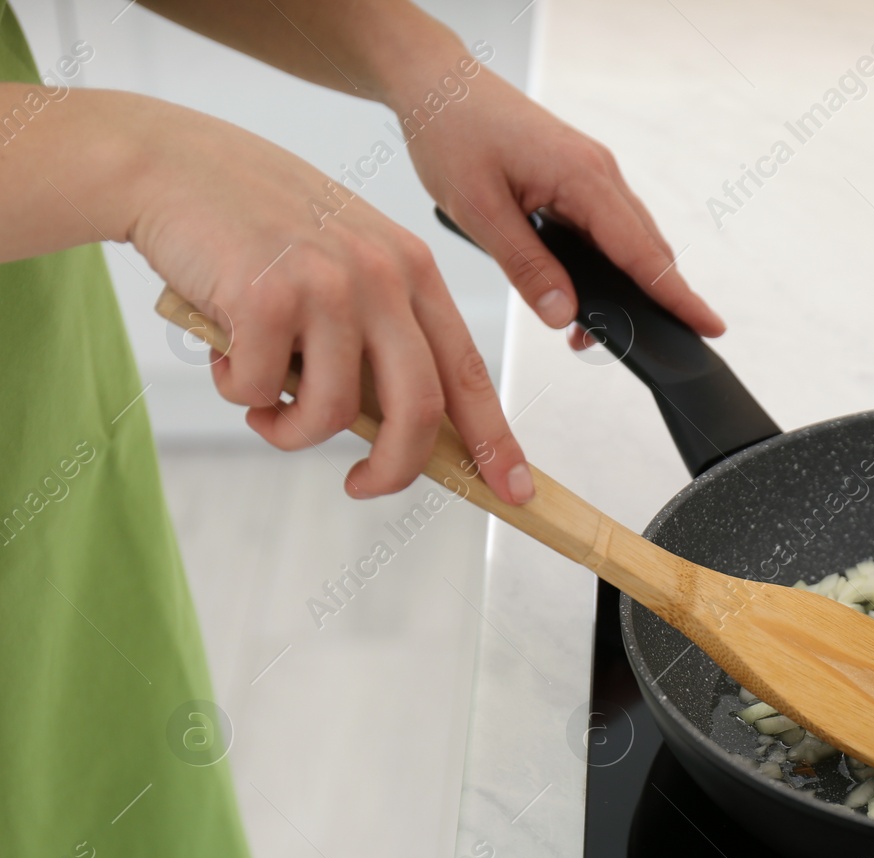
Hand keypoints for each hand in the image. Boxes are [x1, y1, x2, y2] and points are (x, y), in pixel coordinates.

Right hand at [123, 95, 532, 503]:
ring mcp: (328, 285)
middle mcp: (382, 276)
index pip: (468, 370)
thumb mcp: (343, 264)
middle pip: (417, 408)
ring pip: (332, 413)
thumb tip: (400, 430)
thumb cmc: (257, 227)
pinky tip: (222, 354)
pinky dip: (235, 390)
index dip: (492, 438)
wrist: (172, 164)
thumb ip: (377, 332)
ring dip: (289, 430)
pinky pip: (260, 391)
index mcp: (413, 270)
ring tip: (260, 405)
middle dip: (395, 468)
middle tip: (363, 486)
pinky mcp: (266, 298)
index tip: (514, 490)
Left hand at [383, 52, 724, 347]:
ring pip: (627, 239)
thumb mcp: (478, 210)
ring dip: (623, 285)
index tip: (711, 327)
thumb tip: (565, 316)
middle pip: (646, 248)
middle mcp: (598, 172)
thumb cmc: (450, 132)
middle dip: (654, 301)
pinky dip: (604, 262)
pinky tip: (578, 289)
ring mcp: (591, 171)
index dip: (677, 296)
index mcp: (583, 177)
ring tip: (590, 330)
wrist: (437, 82)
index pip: (642, 252)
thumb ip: (525, 267)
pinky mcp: (576, 175)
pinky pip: (606, 226)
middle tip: (648, 350)